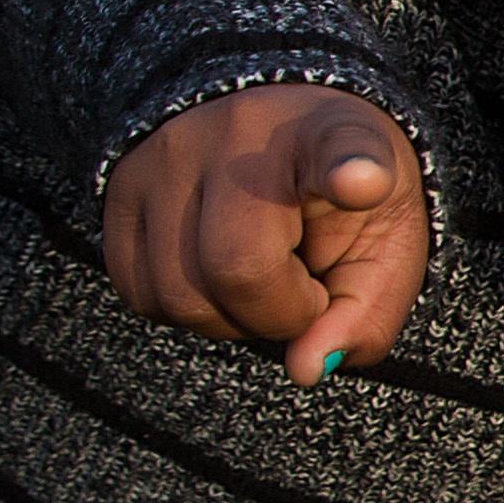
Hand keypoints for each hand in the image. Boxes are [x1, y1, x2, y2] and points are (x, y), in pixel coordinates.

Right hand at [101, 84, 426, 379]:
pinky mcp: (120, 185)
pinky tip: (214, 275)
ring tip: (260, 276)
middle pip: (238, 269)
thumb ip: (364, 317)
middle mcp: (239, 133)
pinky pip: (138, 292)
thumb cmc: (337, 204)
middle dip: (277, 315)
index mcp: (330, 137)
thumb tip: (305, 369)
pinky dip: (184, 309)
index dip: (353, 170)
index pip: (342, 148)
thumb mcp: (384, 251)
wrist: (268, 137)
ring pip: (178, 295)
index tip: (364, 181)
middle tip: (304, 289)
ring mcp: (167, 154)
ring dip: (227, 318)